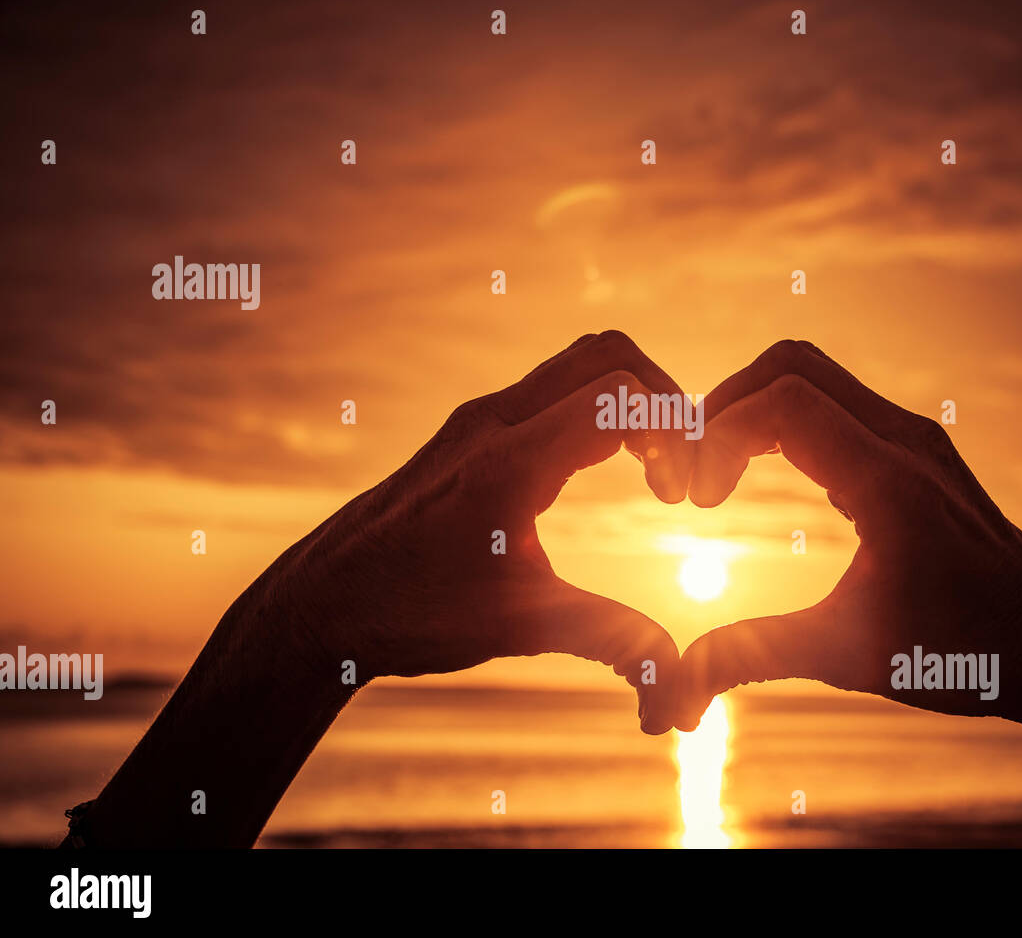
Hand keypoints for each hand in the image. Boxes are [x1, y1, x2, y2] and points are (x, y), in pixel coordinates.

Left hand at [268, 330, 692, 733]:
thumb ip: (608, 639)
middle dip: (665, 400)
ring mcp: (478, 420)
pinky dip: (594, 411)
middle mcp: (494, 422)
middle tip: (677, 471)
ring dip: (629, 402)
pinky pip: (549, 390)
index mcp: (510, 461)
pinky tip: (598, 473)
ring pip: (577, 364)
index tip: (682, 499)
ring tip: (649, 472)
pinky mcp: (469, 432)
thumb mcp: (519, 626)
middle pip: (607, 355)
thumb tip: (679, 688)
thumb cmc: (409, 613)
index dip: (676, 433)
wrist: (318, 605)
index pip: (621, 395)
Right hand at [675, 340, 1021, 727]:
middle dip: (726, 403)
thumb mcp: (850, 655)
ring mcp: (916, 439)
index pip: (782, 404)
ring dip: (757, 407)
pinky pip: (840, 401)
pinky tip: (773, 478)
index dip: (719, 437)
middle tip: (697, 467)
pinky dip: (790, 419)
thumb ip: (758, 653)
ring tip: (723, 471)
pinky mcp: (919, 450)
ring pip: (817, 375)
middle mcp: (905, 441)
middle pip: (792, 364)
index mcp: (888, 483)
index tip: (701, 501)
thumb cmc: (967, 653)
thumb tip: (680, 679)